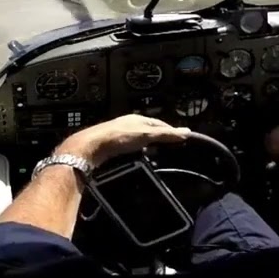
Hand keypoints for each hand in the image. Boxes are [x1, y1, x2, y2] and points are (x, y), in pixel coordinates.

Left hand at [56, 114, 190, 166]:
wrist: (91, 146)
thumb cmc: (120, 137)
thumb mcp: (146, 135)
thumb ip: (165, 134)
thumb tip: (187, 132)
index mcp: (138, 118)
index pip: (159, 123)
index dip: (171, 131)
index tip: (181, 140)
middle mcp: (128, 123)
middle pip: (149, 131)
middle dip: (159, 139)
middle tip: (170, 150)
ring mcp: (119, 134)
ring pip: (138, 140)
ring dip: (148, 147)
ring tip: (156, 156)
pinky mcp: (111, 145)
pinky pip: (129, 148)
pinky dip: (137, 152)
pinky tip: (138, 159)